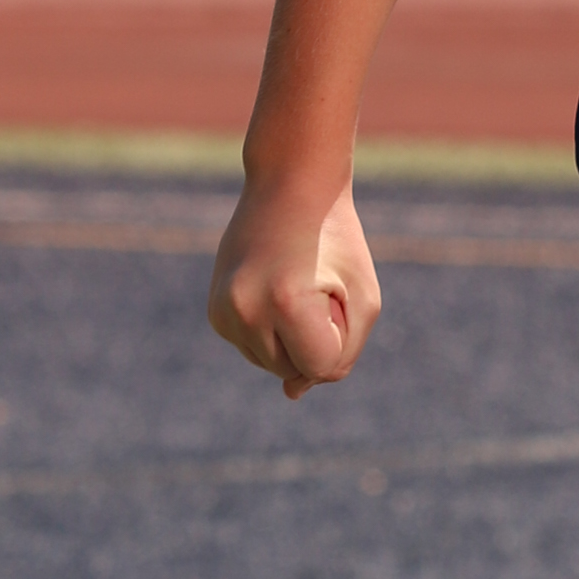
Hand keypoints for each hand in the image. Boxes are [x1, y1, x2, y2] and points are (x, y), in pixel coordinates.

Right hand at [208, 177, 381, 400]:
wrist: (291, 186)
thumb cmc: (337, 242)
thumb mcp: (363, 297)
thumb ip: (342, 354)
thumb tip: (294, 392)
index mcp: (283, 302)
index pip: (321, 366)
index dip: (340, 335)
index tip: (335, 290)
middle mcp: (242, 310)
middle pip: (294, 370)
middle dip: (315, 337)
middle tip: (315, 282)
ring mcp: (222, 313)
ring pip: (273, 365)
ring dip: (294, 337)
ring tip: (294, 284)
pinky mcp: (214, 313)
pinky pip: (255, 348)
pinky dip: (273, 330)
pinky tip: (276, 290)